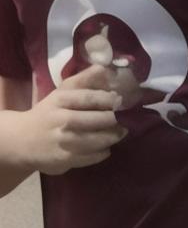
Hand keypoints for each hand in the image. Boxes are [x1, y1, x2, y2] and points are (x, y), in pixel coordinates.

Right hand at [2, 66, 125, 174]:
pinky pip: (89, 157)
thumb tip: (105, 67)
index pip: (89, 98)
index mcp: (60, 100)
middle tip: (128, 118)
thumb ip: (84, 79)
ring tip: (121, 132)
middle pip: (95, 120)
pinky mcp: (62, 160)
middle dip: (115, 119)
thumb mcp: (62, 92)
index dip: (109, 99)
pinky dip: (102, 153)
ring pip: (95, 141)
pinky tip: (106, 147)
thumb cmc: (48, 113)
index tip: (122, 100)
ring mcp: (61, 142)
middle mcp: (60, 120)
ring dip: (113, 137)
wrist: (20, 141)